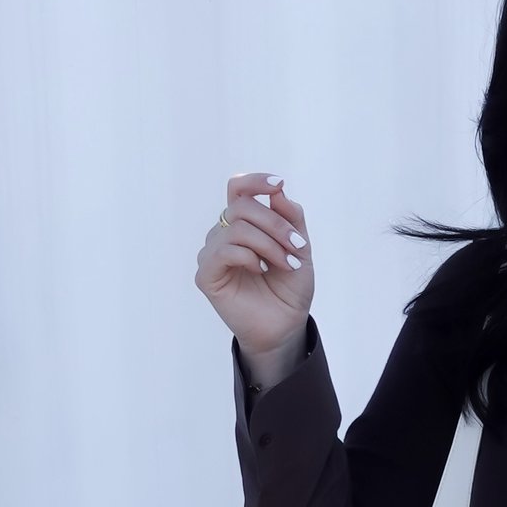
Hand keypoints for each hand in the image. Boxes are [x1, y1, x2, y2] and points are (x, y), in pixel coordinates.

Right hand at [195, 173, 314, 380]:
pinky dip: (248, 257)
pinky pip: (223, 251)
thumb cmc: (290, 286)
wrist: (286, 325)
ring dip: (268, 244)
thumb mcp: (300, 247)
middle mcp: (223, 234)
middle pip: (242, 206)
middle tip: (297, 245)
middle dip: (275, 223)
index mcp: (244, 223)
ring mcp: (212, 254)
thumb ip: (291, 217)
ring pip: (236, 229)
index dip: (255, 181)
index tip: (279, 184)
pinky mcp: (206, 275)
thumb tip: (278, 191)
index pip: (238, 189)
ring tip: (286, 264)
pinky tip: (262, 270)